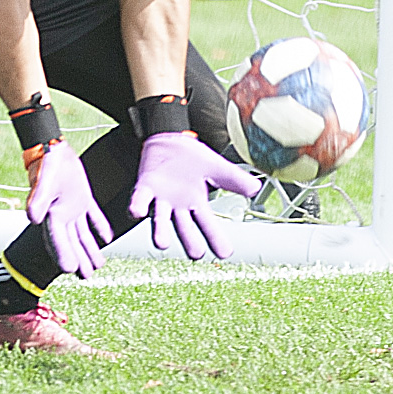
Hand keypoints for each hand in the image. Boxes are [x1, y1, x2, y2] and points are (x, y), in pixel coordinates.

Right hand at [26, 139, 113, 278]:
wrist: (52, 148)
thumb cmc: (47, 165)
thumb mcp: (44, 184)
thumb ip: (38, 200)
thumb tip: (32, 218)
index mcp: (52, 214)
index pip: (58, 240)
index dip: (63, 255)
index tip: (69, 270)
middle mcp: (62, 214)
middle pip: (71, 242)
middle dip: (78, 260)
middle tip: (86, 276)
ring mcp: (72, 206)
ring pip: (82, 234)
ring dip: (89, 249)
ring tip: (98, 265)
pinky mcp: (82, 196)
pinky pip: (92, 216)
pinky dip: (99, 227)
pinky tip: (108, 238)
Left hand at [128, 132, 259, 259]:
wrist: (170, 139)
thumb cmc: (192, 158)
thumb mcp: (217, 168)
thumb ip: (235, 179)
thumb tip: (256, 188)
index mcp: (197, 203)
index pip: (209, 224)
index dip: (216, 238)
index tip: (225, 254)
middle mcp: (178, 206)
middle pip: (184, 227)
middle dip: (189, 240)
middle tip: (196, 254)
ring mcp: (161, 198)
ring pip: (160, 219)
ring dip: (160, 231)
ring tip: (162, 244)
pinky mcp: (145, 187)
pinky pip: (140, 198)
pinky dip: (137, 206)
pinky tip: (137, 212)